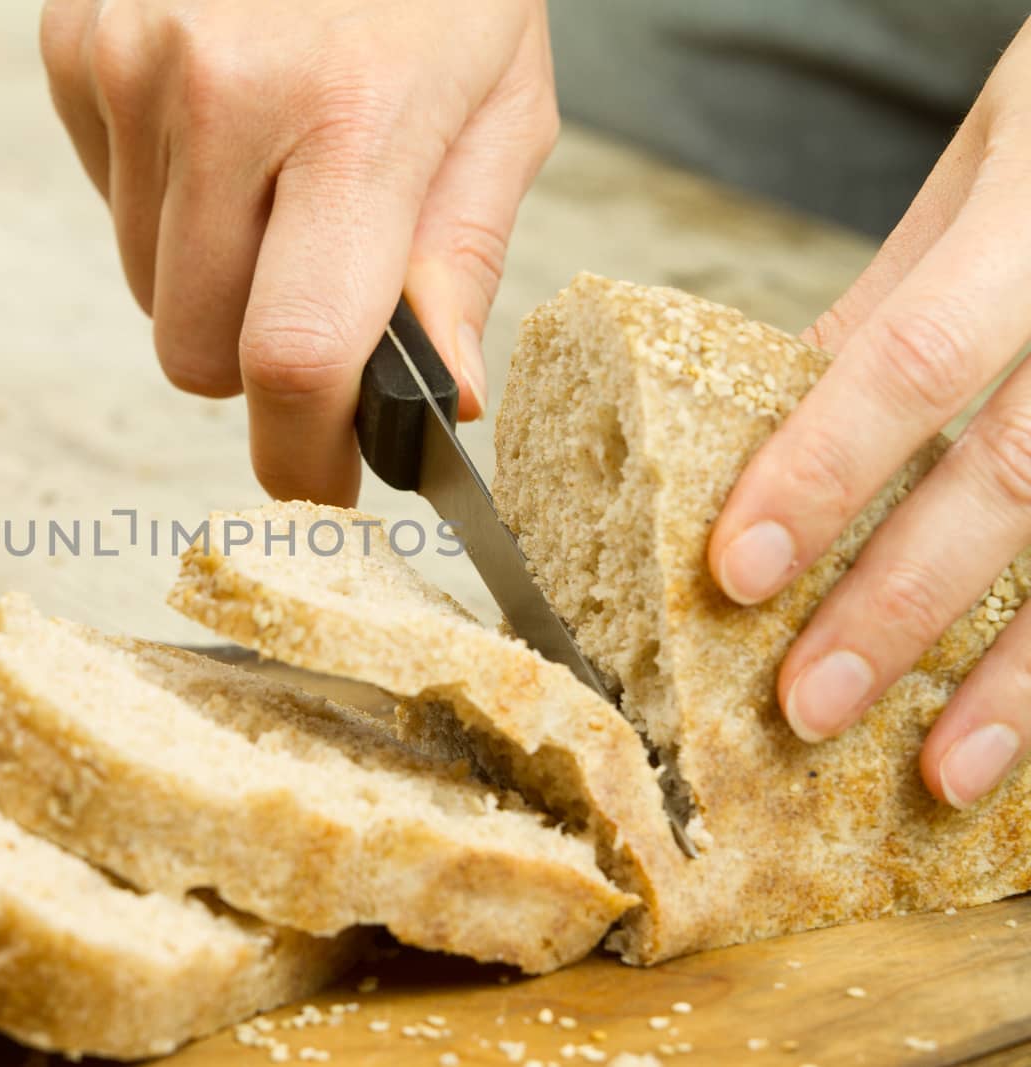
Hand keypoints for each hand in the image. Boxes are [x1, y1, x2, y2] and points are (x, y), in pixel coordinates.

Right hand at [40, 0, 557, 502]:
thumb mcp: (500, 100)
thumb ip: (460, 260)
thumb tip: (435, 401)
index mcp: (356, 119)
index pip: (298, 357)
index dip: (299, 455)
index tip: (316, 483)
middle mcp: (224, 94)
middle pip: (194, 351)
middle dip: (253, 360)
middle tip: (312, 296)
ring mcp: (131, 64)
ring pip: (146, 285)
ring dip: (210, 273)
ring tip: (275, 174)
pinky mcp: (77, 45)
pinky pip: (107, 199)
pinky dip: (165, 196)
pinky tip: (222, 119)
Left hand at [707, 18, 1030, 807]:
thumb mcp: (986, 173)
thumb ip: (898, 295)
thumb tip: (784, 408)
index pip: (911, 360)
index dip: (823, 471)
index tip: (737, 570)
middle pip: (1012, 476)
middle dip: (900, 605)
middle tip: (805, 706)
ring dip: (1019, 674)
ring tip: (942, 769)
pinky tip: (1029, 730)